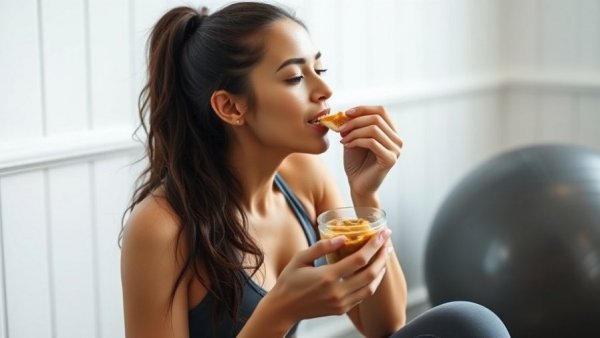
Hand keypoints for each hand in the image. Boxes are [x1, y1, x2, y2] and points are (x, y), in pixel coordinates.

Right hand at [269, 229, 392, 322]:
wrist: (283, 308)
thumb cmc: (289, 281)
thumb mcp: (300, 258)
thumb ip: (321, 247)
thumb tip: (343, 237)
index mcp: (327, 277)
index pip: (359, 259)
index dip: (374, 244)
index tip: (383, 233)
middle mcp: (337, 292)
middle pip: (371, 273)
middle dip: (382, 255)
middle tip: (387, 241)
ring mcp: (341, 303)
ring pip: (371, 287)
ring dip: (380, 270)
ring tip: (383, 255)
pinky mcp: (342, 309)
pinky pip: (363, 296)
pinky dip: (372, 282)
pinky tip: (373, 271)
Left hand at [339, 106, 402, 197]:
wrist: (357, 185)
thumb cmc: (356, 162)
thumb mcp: (354, 138)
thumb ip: (353, 125)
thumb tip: (345, 112)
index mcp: (391, 132)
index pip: (381, 111)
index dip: (363, 109)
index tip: (345, 113)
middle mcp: (397, 139)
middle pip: (376, 118)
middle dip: (355, 121)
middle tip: (340, 129)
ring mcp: (396, 150)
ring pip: (373, 129)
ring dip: (354, 132)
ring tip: (342, 140)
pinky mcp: (390, 159)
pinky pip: (372, 142)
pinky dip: (356, 141)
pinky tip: (347, 146)